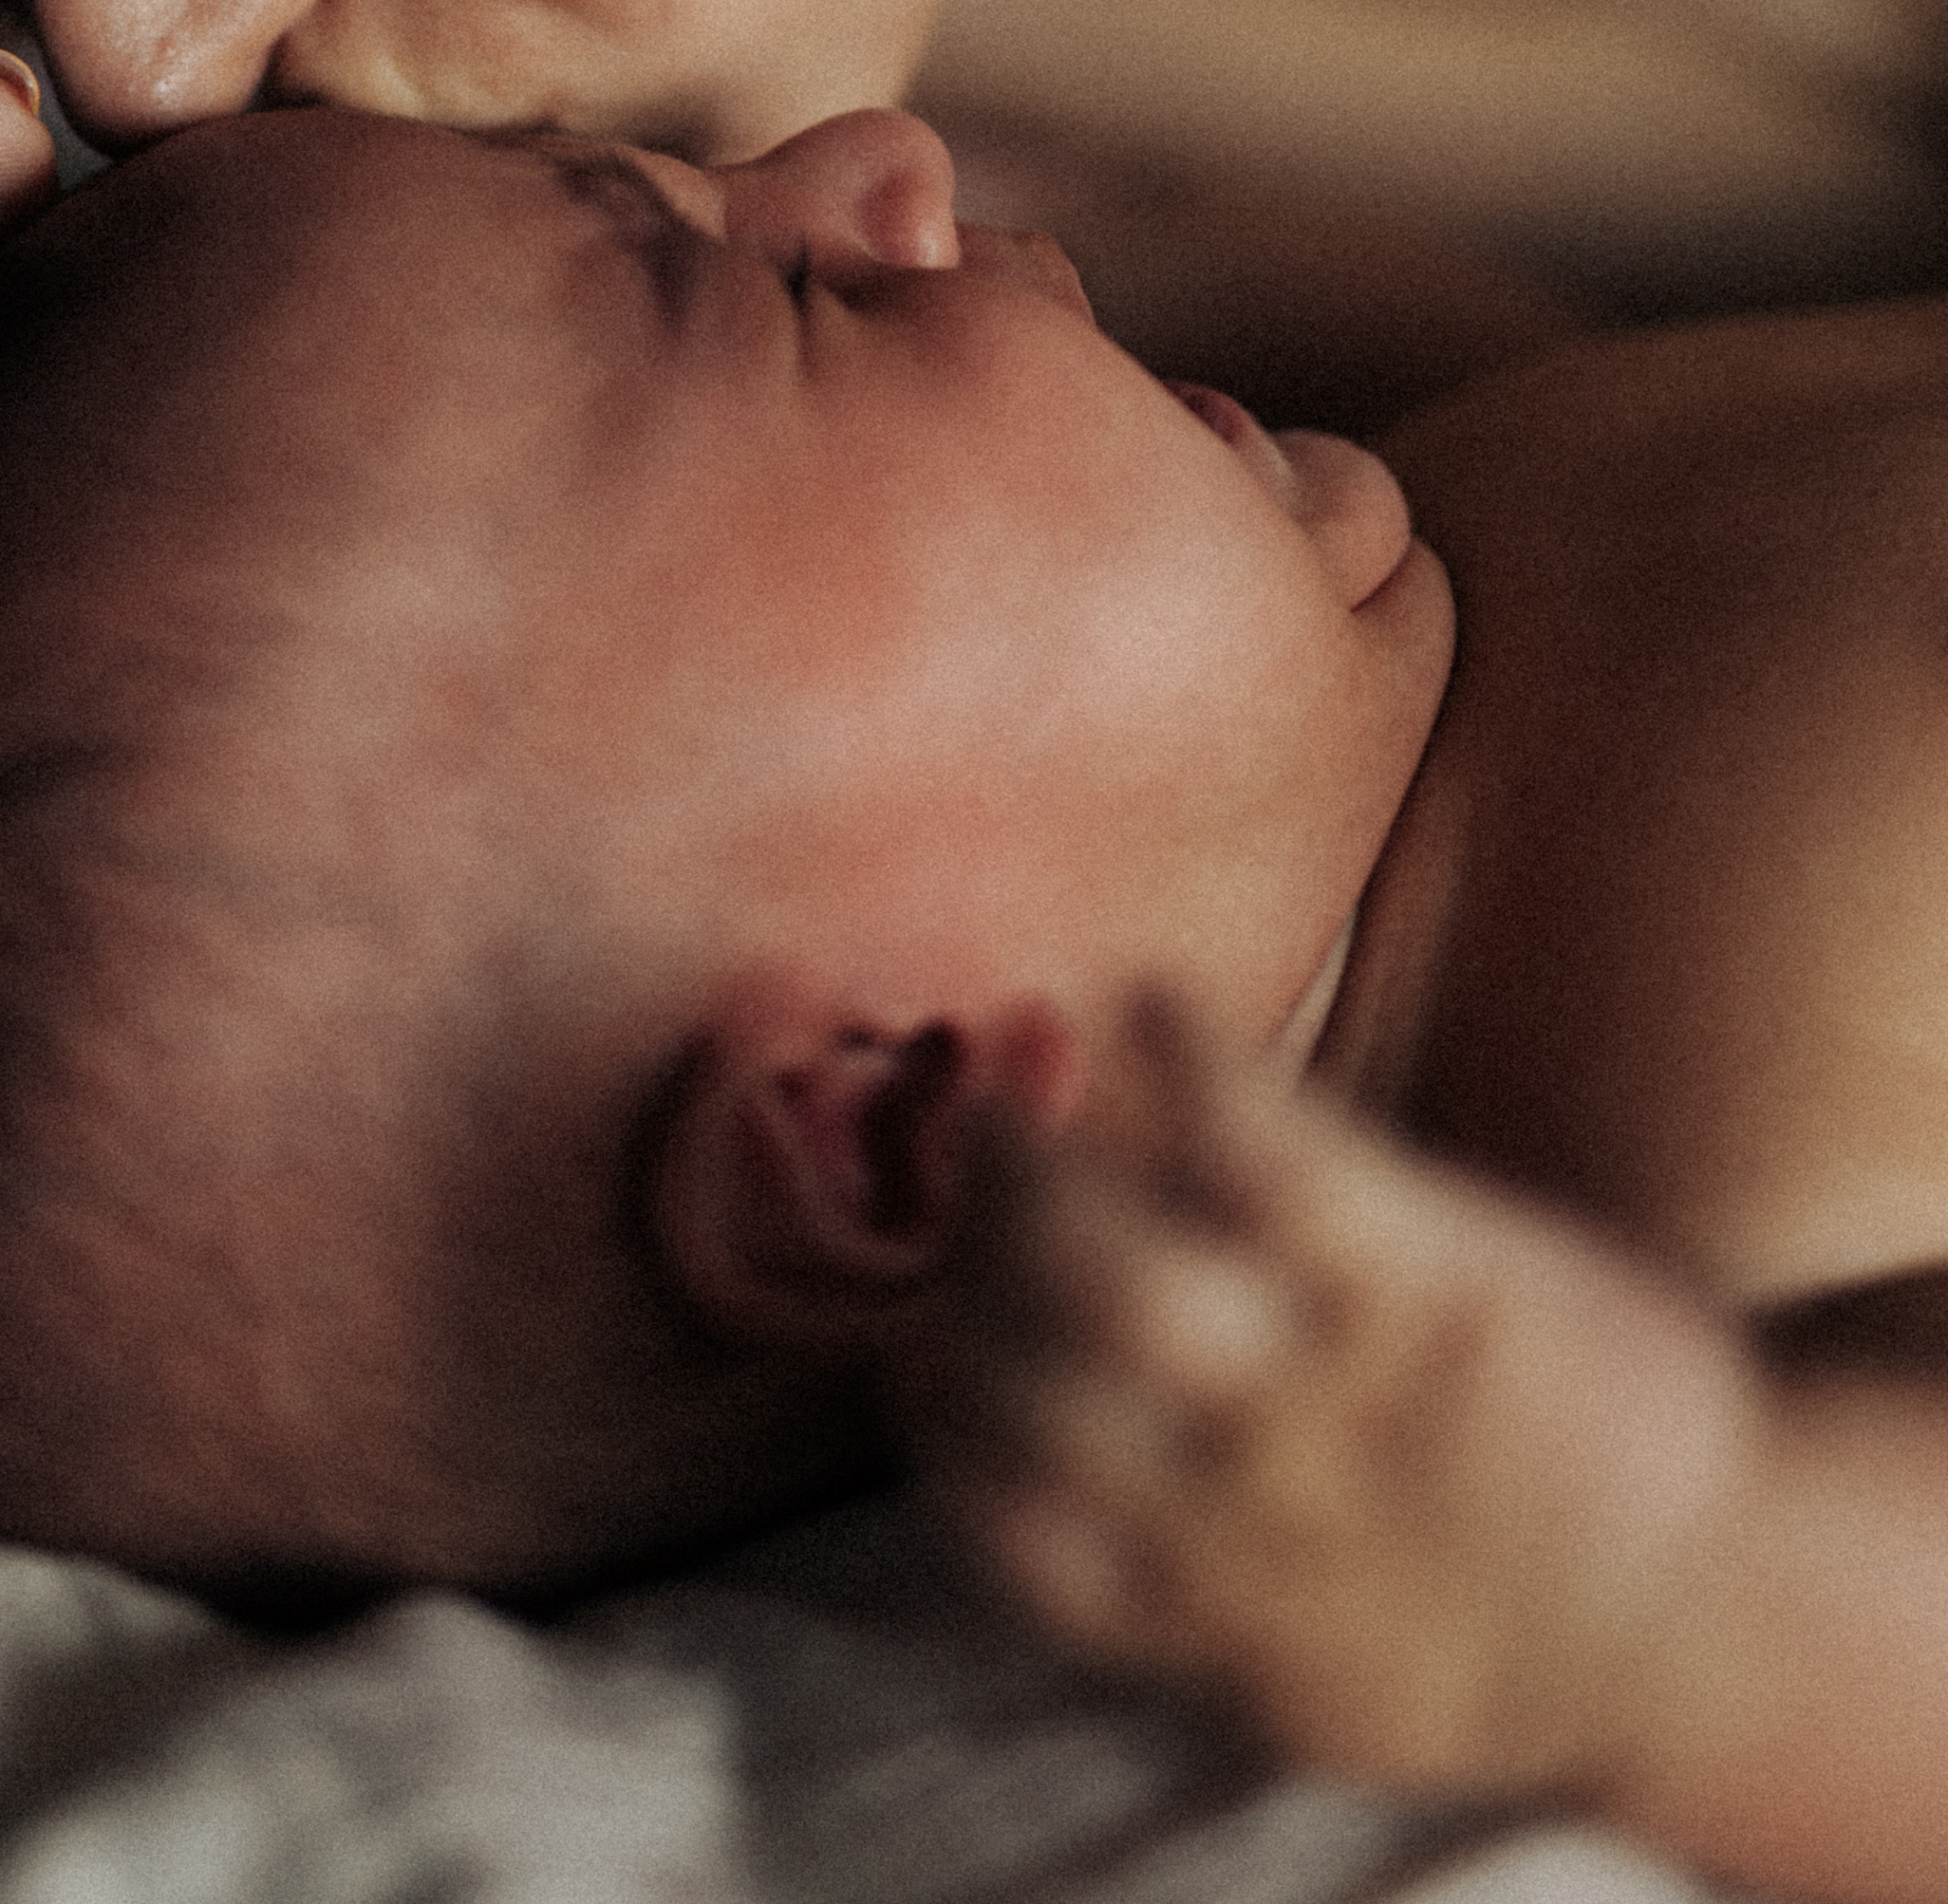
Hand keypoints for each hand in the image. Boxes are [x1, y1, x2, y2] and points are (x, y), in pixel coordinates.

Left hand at [903, 994, 1756, 1803]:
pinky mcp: (1224, 1643)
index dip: (1186, 1058)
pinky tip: (933, 1376)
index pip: (1274, 1154)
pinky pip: (1047, 1565)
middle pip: (1115, 1285)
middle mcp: (1332, 1422)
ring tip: (951, 1230)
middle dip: (1020, 1172)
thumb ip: (1341, 1176)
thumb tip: (1152, 1049)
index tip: (1140, 985)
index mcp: (1434, 1296)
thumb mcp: (1501, 1246)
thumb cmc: (1584, 1381)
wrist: (1694, 1618)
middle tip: (992, 1106)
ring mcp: (1267, 1542)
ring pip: (1054, 1419)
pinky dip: (965, 1461)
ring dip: (969, 1303)